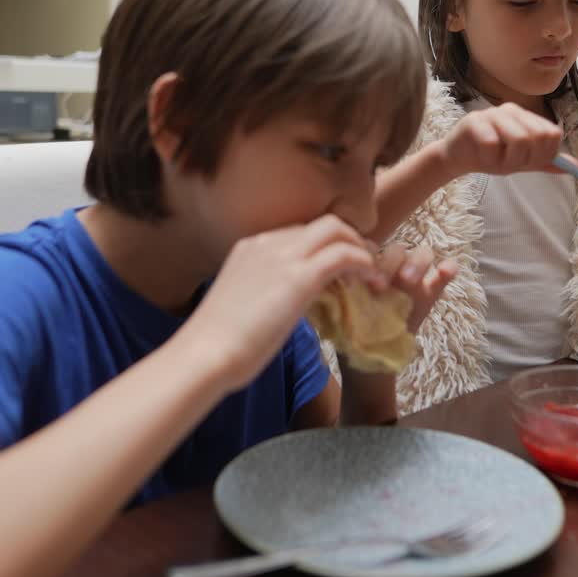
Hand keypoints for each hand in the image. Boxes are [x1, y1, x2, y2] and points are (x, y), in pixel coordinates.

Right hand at [183, 215, 382, 389]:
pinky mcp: (299, 277)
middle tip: (363, 265)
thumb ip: (264, 294)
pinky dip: (362, 263)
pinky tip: (372, 281)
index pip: (298, 233)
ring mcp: (283, 256)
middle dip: (348, 239)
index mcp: (250, 247)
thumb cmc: (217, 343)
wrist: (205, 353)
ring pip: (335, 230)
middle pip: (321, 223)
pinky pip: (343, 254)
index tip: (339, 267)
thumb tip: (283, 305)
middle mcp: (267, 243)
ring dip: (360, 248)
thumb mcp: (241, 304)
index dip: (324, 247)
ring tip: (372, 273)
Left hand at [336, 243, 456, 424]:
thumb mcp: (340, 306)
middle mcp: (394, 268)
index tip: (355, 276)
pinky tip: (446, 271)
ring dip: (417, 263)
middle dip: (390, 263)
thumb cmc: (349, 328)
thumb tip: (328, 272)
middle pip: (398, 249)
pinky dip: (448, 269)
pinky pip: (446, 273)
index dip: (364, 256)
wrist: (366, 359)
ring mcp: (416, 279)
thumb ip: (338, 288)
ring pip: (423, 254)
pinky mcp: (431, 294)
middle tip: (379, 286)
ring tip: (408, 281)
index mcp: (370, 266)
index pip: (372, 245)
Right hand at [439, 102, 561, 180]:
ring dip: (508, 161)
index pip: (553, 134)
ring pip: (518, 140)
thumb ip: (547, 161)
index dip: (545, 154)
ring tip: (496, 161)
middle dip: (526, 159)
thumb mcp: (523, 161)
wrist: (458, 158)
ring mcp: (491, 114)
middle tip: (510, 163)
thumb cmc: (491, 156)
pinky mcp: (473, 122)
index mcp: (525, 116)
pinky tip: (482, 157)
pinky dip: (490, 160)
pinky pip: (492, 145)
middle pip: (538, 137)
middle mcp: (510, 110)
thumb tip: (576, 167)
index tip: (529, 162)